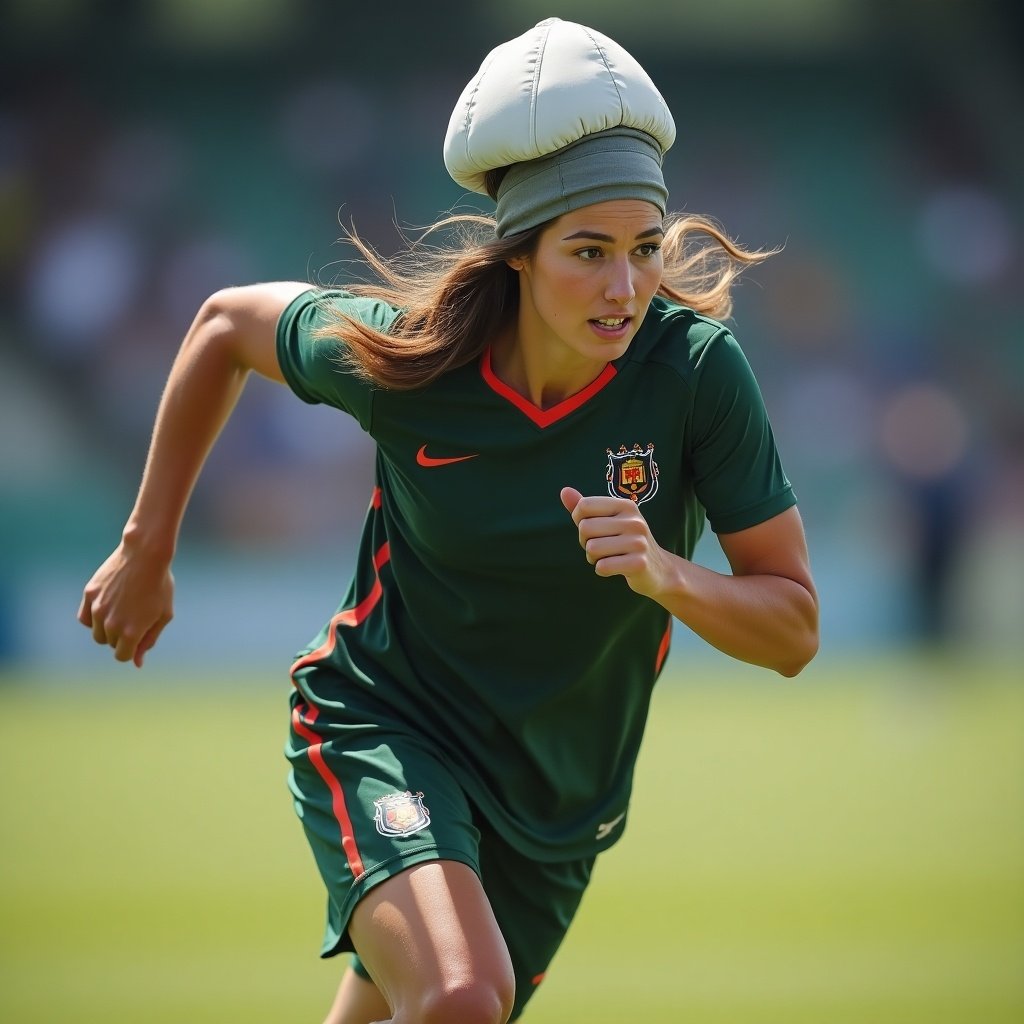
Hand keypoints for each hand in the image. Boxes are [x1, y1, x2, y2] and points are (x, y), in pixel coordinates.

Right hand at [77, 544, 174, 667]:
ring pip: (97, 633)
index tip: (139, 635)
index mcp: (131, 633)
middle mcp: (111, 624)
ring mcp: (97, 609)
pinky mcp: (89, 595)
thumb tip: (136, 663)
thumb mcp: (163, 615)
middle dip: (122, 636)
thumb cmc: (160, 586)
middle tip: (136, 615)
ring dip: (107, 628)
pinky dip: (93, 618)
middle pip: (111, 644)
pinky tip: (107, 607)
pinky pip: (85, 618)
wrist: (146, 554)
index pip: (123, 657)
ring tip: (124, 608)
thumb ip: (149, 640)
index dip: (132, 649)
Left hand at [560, 486, 674, 598]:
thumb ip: (586, 507)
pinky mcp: (639, 564)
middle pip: (585, 528)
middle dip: (586, 541)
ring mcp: (639, 542)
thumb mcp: (609, 521)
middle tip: (602, 547)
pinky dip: (602, 570)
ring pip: (592, 548)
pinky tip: (615, 568)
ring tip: (609, 557)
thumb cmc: (625, 542)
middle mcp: (634, 521)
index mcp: (626, 506)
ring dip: (594, 558)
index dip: (579, 520)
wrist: (658, 570)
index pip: (584, 506)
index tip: (593, 529)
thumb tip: (564, 491)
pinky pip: (602, 566)